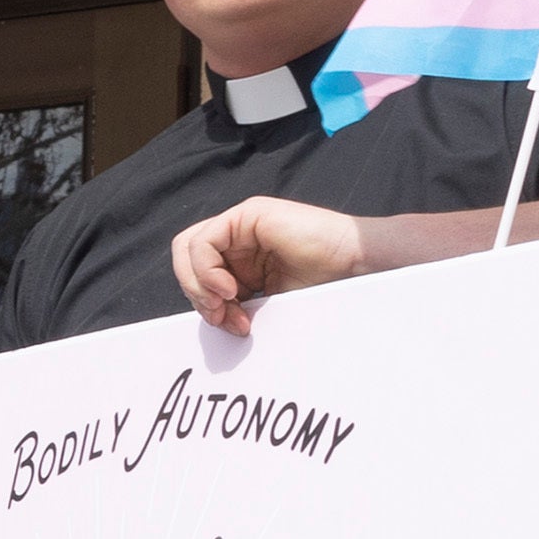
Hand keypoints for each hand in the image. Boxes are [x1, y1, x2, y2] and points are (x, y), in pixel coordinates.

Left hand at [170, 197, 369, 332]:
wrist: (352, 266)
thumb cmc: (320, 284)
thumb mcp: (264, 301)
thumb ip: (235, 305)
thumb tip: (208, 320)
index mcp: (239, 257)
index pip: (195, 274)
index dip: (202, 302)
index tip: (226, 324)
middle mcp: (236, 237)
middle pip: (185, 260)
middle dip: (197, 295)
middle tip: (221, 317)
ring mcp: (241, 223)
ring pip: (187, 249)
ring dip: (198, 284)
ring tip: (225, 302)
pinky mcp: (248, 214)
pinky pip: (204, 241)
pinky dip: (206, 269)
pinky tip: (229, 287)